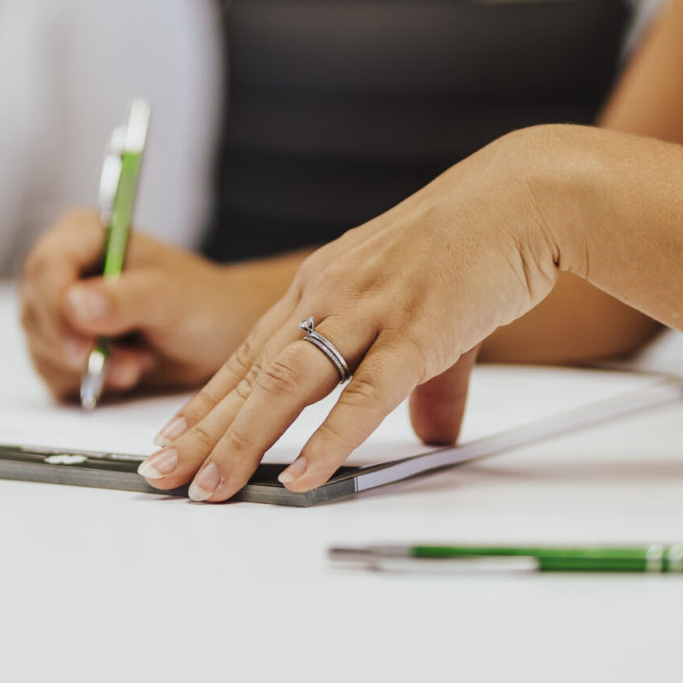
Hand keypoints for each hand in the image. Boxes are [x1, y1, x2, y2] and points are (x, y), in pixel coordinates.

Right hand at [17, 208, 273, 403]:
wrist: (219, 336)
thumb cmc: (202, 302)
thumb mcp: (172, 297)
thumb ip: (127, 298)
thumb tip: (75, 303)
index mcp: (83, 235)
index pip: (46, 267)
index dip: (56, 309)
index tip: (82, 347)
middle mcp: (63, 269)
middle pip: (35, 312)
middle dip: (78, 348)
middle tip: (131, 363)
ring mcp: (58, 311)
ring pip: (41, 349)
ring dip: (90, 369)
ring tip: (140, 362)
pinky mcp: (62, 349)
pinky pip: (52, 375)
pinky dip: (89, 383)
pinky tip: (127, 371)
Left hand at [138, 128, 573, 501]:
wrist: (523, 196)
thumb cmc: (475, 242)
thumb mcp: (430, 314)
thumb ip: (425, 384)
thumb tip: (432, 435)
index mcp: (323, 284)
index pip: (249, 352)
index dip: (207, 400)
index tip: (171, 438)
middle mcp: (330, 295)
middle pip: (251, 373)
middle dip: (201, 430)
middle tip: (158, 474)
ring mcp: (368, 311)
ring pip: (287, 385)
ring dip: (242, 440)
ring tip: (210, 486)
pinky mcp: (415, 332)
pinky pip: (363, 396)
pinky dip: (328, 439)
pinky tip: (301, 476)